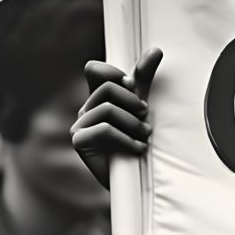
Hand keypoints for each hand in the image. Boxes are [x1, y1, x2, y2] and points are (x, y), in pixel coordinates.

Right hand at [73, 47, 163, 187]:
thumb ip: (143, 81)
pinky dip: (126, 139)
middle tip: (146, 117)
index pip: (95, 70)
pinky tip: (137, 149)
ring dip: (133, 123)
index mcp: (98, 99)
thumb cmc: (137, 144)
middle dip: (132, 102)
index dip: (115, 73)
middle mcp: (86, 109)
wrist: (133, 184)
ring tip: (145, 136)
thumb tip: (155, 50)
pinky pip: (103, 130)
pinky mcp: (79, 142)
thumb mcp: (141, 109)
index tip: (134, 87)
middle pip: (107, 89)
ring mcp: (79, 125)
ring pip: (107, 109)